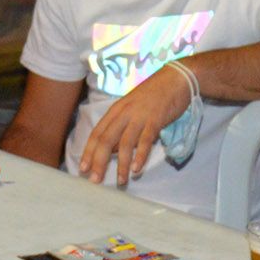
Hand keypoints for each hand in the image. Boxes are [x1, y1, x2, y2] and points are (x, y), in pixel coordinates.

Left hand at [78, 67, 191, 185]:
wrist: (175, 78)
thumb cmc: (153, 95)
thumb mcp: (131, 109)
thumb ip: (121, 128)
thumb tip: (112, 149)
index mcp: (116, 110)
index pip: (97, 134)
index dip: (89, 152)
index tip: (83, 169)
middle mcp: (124, 113)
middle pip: (106, 140)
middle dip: (99, 161)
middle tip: (95, 180)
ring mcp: (139, 116)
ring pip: (125, 143)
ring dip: (121, 164)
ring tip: (120, 181)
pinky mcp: (156, 119)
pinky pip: (145, 140)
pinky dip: (140, 155)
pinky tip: (136, 169)